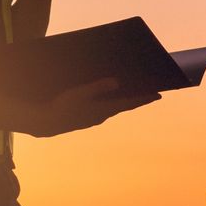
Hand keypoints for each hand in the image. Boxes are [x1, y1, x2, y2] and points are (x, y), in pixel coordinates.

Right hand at [29, 77, 158, 136]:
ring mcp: (95, 118)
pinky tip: (112, 96)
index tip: (159, 94)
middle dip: (138, 97)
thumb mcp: (78, 94)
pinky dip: (113, 102)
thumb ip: (97, 87)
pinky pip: (105, 108)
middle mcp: (102, 115)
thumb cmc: (61, 107)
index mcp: (103, 109)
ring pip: (116, 107)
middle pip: (125, 105)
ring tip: (135, 92)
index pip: (129, 103)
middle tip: (153, 91)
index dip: (144, 98)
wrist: (46, 123)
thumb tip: (116, 82)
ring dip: (126, 100)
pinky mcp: (88, 117)